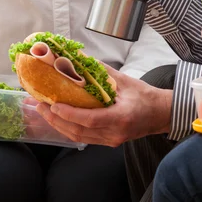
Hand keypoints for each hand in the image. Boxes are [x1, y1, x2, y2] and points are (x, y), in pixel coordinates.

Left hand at [36, 65, 172, 146]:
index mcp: (121, 117)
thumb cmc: (146, 96)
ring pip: (79, 137)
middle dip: (56, 120)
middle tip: (40, 106)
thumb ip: (101, 72)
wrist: (161, 114)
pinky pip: (84, 138)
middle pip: (79, 132)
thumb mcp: (125, 81)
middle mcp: (115, 133)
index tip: (54, 104)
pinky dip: (69, 129)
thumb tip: (80, 59)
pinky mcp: (109, 142)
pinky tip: (58, 119)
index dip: (70, 114)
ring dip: (59, 125)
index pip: (90, 119)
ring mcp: (112, 140)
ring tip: (44, 112)